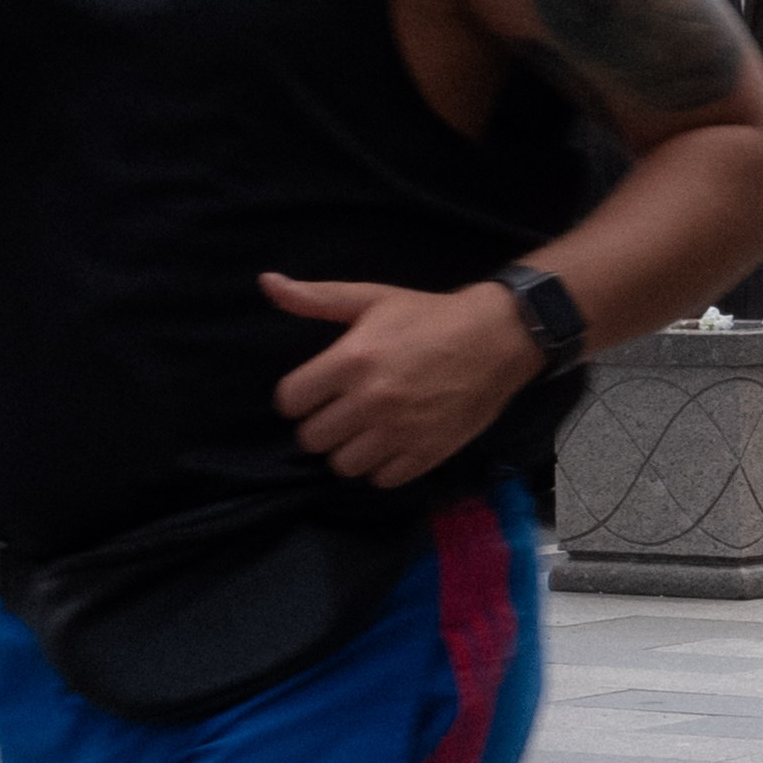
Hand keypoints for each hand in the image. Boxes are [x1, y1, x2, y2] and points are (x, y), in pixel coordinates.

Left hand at [264, 273, 534, 490]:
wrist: (497, 337)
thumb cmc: (429, 316)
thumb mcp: (371, 298)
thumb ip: (315, 298)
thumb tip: (266, 282)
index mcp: (352, 359)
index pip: (290, 401)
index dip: (297, 398)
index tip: (314, 392)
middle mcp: (371, 400)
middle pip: (312, 439)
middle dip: (320, 425)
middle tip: (341, 412)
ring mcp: (400, 432)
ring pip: (342, 466)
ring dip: (348, 450)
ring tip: (364, 432)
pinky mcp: (426, 453)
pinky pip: (382, 480)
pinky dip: (381, 467)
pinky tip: (391, 445)